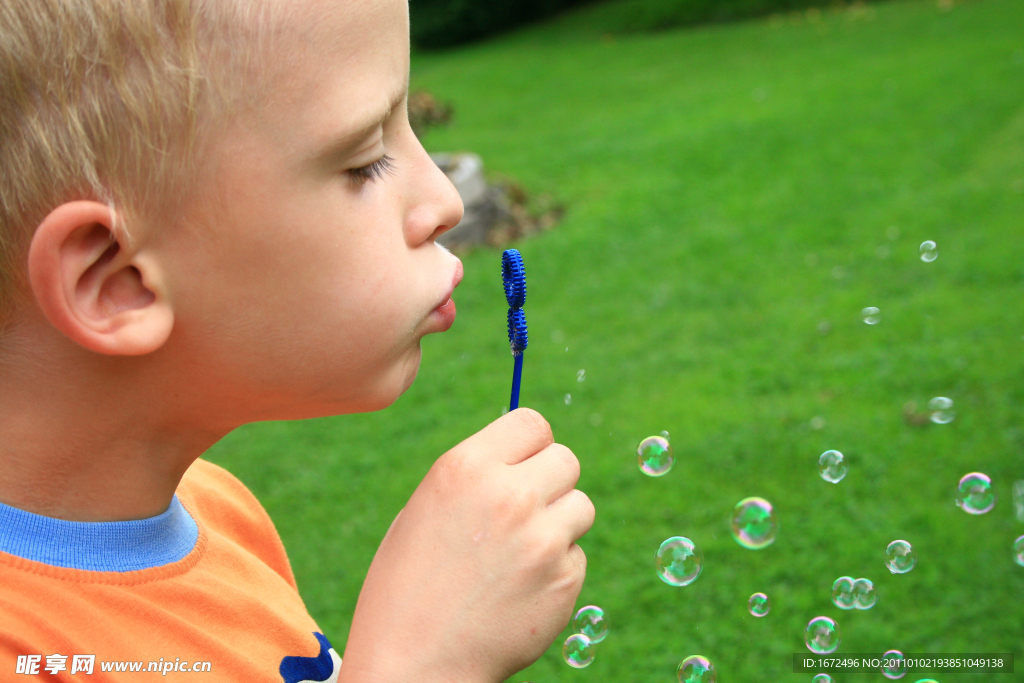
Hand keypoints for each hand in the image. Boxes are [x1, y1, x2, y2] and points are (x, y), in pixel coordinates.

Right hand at [338, 408, 594, 682]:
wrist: (413, 665)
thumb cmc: (406, 588)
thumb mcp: (423, 510)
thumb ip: (476, 478)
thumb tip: (525, 457)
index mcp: (465, 468)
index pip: (532, 422)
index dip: (530, 444)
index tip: (524, 464)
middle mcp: (509, 495)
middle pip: (566, 459)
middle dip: (550, 481)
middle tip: (525, 511)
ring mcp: (542, 539)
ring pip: (581, 506)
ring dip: (559, 523)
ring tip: (518, 555)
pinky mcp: (564, 580)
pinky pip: (577, 556)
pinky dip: (557, 570)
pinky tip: (520, 591)